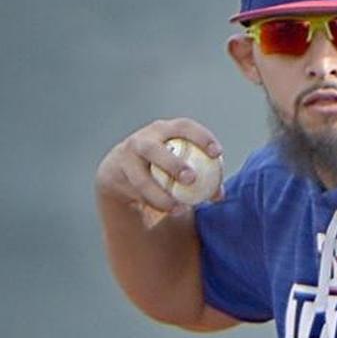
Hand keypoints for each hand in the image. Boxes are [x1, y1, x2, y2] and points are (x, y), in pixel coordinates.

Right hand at [95, 118, 223, 216]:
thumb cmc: (163, 166)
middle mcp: (142, 141)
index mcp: (164, 131)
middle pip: (153, 149)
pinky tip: (173, 210)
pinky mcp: (116, 178)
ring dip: (161, 194)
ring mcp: (127, 160)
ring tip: (181, 208)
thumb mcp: (180, 164)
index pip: (183, 127)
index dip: (201, 137)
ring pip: (141, 179)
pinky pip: (137, 195)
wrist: (122, 173)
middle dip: (172, 164)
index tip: (217, 153)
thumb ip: (201, 176)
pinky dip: (156, 203)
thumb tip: (219, 194)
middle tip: (191, 178)